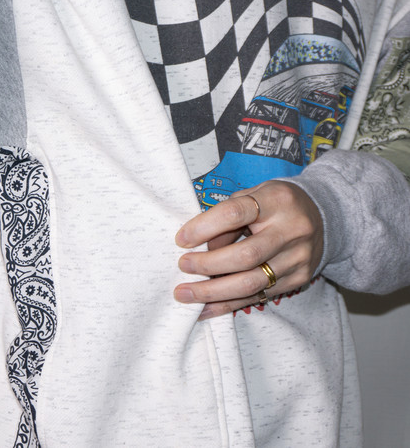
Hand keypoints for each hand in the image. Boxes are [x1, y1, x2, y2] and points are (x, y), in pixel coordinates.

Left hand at [173, 180, 323, 319]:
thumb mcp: (252, 196)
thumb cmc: (275, 204)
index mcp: (276, 200)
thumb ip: (226, 216)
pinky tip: (204, 309)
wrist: (324, 216)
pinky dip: (227, 305)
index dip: (204, 227)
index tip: (181, 239)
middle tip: (182, 267)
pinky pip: (258, 297)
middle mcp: (291, 230)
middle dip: (208, 265)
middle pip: (246, 255)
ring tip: (185, 294)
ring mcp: (297, 258)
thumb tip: (200, 246)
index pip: (236, 213)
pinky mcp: (298, 280)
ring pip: (251, 283)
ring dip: (212, 292)